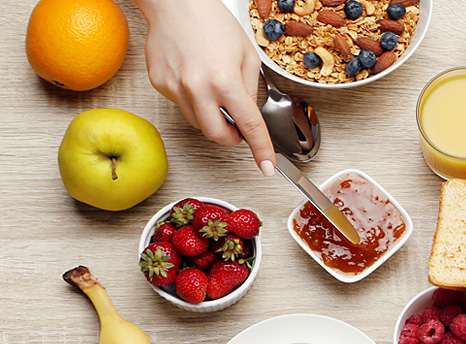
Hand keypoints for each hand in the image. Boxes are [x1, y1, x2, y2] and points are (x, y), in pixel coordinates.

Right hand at [138, 0, 274, 175]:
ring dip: (212, 117)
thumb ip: (249, 90)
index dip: (260, 149)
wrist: (176, 3)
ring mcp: (175, 87)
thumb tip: (246, 114)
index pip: (248, 126)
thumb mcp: (246, 56)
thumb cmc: (212, 22)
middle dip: (231, 138)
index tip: (266, 166)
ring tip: (214, 92)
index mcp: (225, 80)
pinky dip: (193, 100)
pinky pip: (181, 105)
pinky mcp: (160, 84)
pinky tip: (194, 77)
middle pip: (216, 135)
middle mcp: (198, 88)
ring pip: (197, 122)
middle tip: (237, 128)